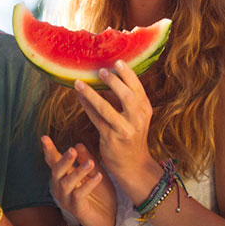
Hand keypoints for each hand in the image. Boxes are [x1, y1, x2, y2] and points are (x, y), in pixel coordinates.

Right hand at [41, 136, 115, 225]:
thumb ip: (87, 160)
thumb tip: (78, 144)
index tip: (44, 138)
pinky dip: (89, 185)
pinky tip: (98, 177)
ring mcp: (67, 199)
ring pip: (67, 183)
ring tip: (90, 164)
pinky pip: (79, 195)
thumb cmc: (101, 195)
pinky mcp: (76, 208)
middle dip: (63, 160)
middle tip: (72, 150)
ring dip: (78, 172)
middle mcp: (61, 188)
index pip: (54, 162)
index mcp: (64, 177)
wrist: (108, 219)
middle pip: (57, 171)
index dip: (49, 150)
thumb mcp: (96, 173)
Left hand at [72, 62, 157, 186]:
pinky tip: (79, 97)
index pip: (138, 88)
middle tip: (100, 70)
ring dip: (91, 94)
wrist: (133, 164)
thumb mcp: (134, 116)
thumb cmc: (131, 134)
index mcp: (145, 109)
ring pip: (106, 108)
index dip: (128, 74)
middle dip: (113, 81)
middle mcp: (137, 119)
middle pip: (126, 96)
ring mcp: (124, 130)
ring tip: (79, 83)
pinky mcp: (111, 139)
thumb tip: (107, 76)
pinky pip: (96, 119)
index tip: (117, 61)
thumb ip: (124, 98)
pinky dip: (86, 106)